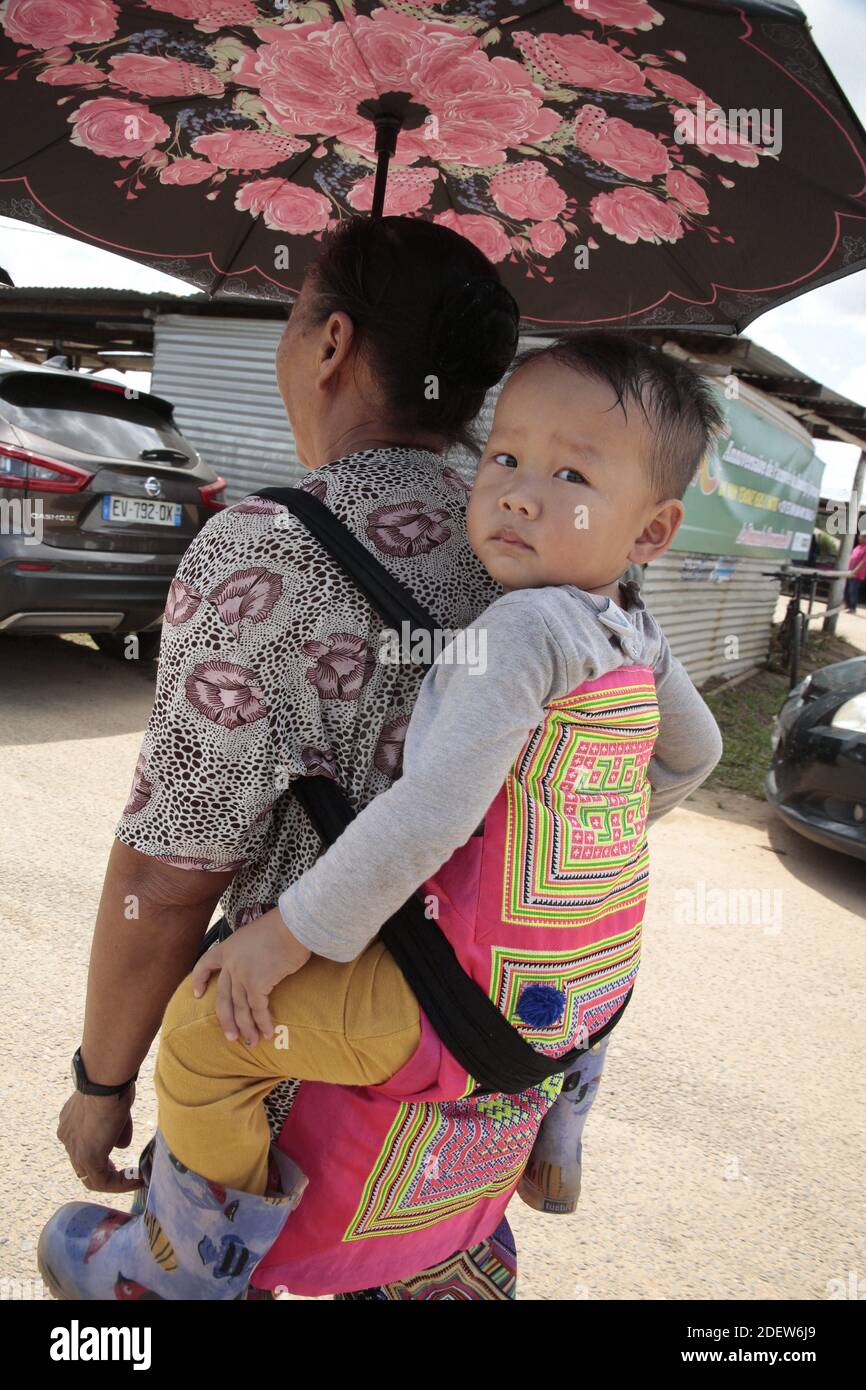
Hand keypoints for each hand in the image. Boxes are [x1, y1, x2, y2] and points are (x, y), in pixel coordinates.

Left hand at [57, 1086, 142, 1193]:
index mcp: (70, 1122)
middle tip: (127, 1173)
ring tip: (136, 1178)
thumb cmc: (113, 1084)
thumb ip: (117, 1128)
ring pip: (92, 1177)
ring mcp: (74, 1149)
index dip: (102, 1153)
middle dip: (107, 1171)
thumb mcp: (115, 1107)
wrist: (105, 1080)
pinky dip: (120, 1183)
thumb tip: (121, 1144)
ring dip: (115, 1181)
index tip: (119, 1155)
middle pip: (84, 1165)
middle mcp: (67, 1137)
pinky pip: (102, 1181)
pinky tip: (137, 1178)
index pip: (83, 1145)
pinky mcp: (88, 1157)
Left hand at [190, 907, 310, 1047]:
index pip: (205, 964)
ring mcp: (242, 975)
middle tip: (230, 1037)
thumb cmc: (281, 926)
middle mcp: (231, 964)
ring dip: (246, 1028)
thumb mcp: (255, 933)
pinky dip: (263, 1023)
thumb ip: (249, 949)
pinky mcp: (257, 984)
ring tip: (251, 1042)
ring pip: (240, 1009)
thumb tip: (260, 960)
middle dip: (226, 1020)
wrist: (292, 926)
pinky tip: (267, 1033)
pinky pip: (258, 1010)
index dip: (199, 979)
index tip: (196, 994)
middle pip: (222, 998)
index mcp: (227, 948)